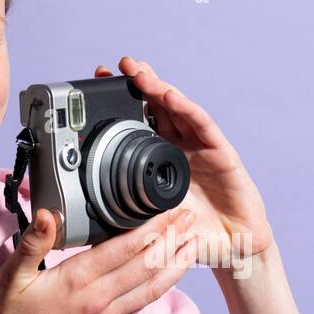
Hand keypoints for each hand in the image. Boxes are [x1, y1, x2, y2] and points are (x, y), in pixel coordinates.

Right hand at [0, 203, 200, 313]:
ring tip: (194, 245)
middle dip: (172, 241)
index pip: (124, 249)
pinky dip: (160, 287)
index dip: (152, 229)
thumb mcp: (11, 277)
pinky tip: (168, 276)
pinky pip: (140, 305)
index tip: (170, 211)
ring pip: (151, 289)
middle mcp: (98, 299)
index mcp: (77, 281)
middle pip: (145, 266)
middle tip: (191, 218)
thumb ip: (32, 243)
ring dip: (176, 265)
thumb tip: (47, 214)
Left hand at [93, 56, 275, 271]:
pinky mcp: (222, 153)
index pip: (138, 120)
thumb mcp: (147, 222)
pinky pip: (202, 125)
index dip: (121, 100)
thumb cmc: (189, 232)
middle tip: (119, 65)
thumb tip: (83, 217)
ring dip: (158, 87)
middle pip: (157, 105)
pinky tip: (169, 95)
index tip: (98, 81)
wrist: (230, 248)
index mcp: (158, 157)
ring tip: (140, 73)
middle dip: (139, 82)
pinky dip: (185, 108)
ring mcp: (200, 146)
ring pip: (177, 108)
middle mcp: (179, 145)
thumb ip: (122, 213)